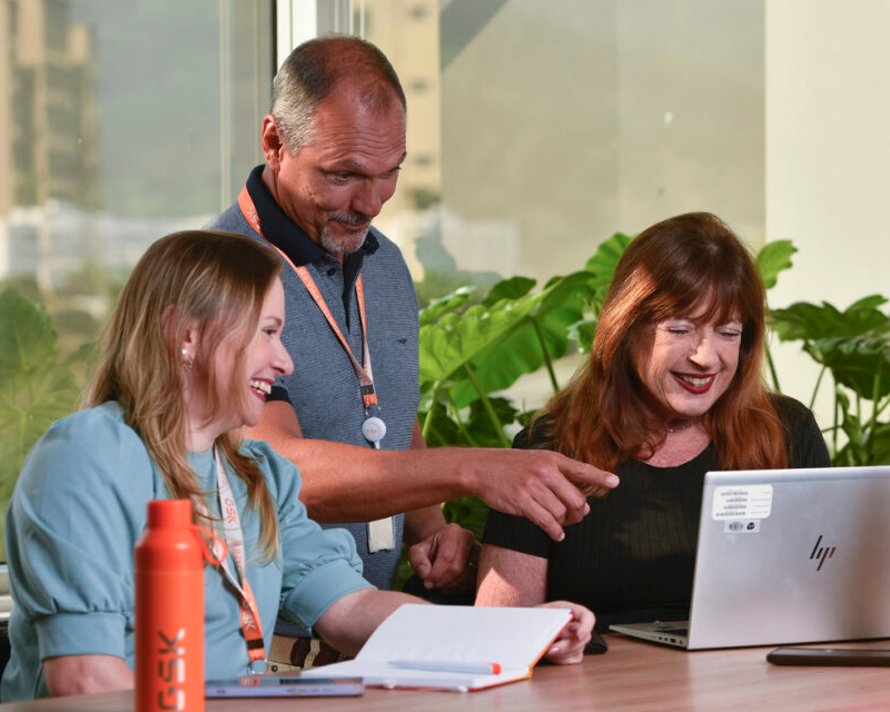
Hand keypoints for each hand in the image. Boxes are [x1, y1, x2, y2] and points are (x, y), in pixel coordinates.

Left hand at [408, 522, 478, 593]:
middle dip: (443, 580)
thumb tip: (425, 573)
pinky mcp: (481, 564)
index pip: (447, 555)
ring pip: (468, 575)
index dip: (436, 572)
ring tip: (439, 586)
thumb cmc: (429, 549)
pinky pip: (473, 580)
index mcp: (452, 531)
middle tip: (432, 585)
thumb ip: (417, 559)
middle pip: (458, 567)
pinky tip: (448, 587)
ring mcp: (477, 551)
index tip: (427, 581)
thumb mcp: (417, 551)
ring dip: (451, 585)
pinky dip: (460, 588)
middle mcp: (468, 538)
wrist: (441, 548)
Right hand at [468, 449, 618, 540]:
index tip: (615, 482)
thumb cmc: (511, 466)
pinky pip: (547, 522)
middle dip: (580, 513)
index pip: (581, 469)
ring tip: (561, 524)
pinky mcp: (522, 502)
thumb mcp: (536, 460)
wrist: (480, 468)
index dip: (600, 477)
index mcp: (551, 459)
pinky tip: (556, 535)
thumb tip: (585, 505)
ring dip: (565, 523)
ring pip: (562, 513)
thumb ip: (560, 477)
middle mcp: (545, 471)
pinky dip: (555, 532)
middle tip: (576, 517)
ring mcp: (533, 486)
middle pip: (576, 499)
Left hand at [538, 600, 594, 664]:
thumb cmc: (535, 617)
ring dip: (560, 653)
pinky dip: (559, 659)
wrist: (527, 626)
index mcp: (571, 611)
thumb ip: (556, 622)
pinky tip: (549, 654)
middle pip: (584, 638)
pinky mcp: (572, 653)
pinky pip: (571, 660)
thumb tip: (567, 632)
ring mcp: (576, 641)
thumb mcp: (542, 614)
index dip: (586, 627)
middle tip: (551, 649)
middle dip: (567, 645)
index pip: (588, 617)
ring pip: (578, 650)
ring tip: (545, 649)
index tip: (579, 636)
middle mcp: (576, 626)